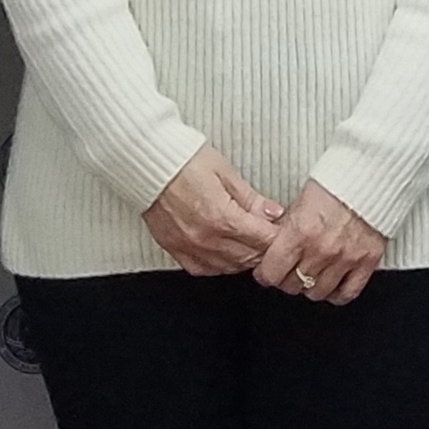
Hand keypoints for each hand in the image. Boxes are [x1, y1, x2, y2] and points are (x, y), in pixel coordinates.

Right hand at [141, 144, 282, 275]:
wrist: (146, 162)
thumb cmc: (184, 159)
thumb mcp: (225, 172)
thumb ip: (251, 198)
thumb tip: (273, 213)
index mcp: (221, 217)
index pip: (261, 240)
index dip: (277, 237)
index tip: (282, 230)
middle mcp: (205, 238)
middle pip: (247, 257)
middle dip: (264, 248)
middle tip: (270, 235)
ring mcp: (188, 247)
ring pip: (227, 267)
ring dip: (244, 258)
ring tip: (251, 242)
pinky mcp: (174, 249)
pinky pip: (203, 268)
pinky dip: (219, 264)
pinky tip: (226, 253)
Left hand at [252, 181, 388, 304]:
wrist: (371, 172)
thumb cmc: (336, 181)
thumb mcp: (300, 201)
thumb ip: (286, 228)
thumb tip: (272, 247)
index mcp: (300, 232)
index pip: (272, 273)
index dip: (265, 274)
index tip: (266, 271)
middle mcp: (321, 250)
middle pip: (293, 285)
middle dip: (287, 279)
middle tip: (289, 271)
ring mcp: (345, 258)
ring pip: (317, 293)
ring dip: (310, 286)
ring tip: (311, 274)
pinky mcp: (366, 261)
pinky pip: (347, 293)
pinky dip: (337, 293)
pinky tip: (332, 285)